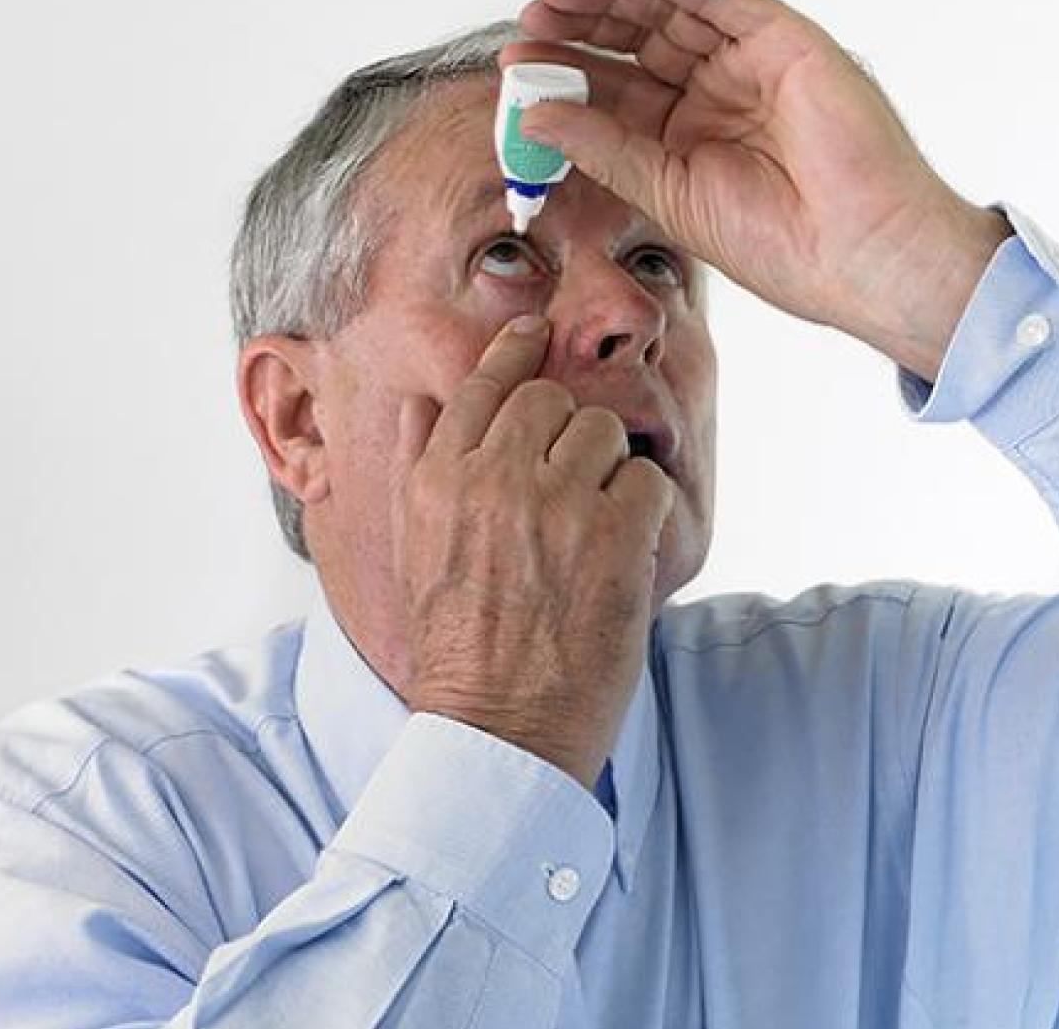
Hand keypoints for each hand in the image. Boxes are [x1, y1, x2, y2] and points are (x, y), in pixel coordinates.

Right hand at [391, 315, 675, 787]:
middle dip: (571, 432)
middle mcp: (492, 478)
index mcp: (438, 480)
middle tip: (577, 485)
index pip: (483, 383)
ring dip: (611, 470)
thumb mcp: (412, 554)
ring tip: (598, 528)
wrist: (497, 728)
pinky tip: (626, 550)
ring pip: (604, 431)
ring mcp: (555, 503)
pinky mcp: (613, 536)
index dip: (516, 351)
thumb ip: (418, 471)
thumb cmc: (458, 651)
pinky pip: (646, 480)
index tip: (537, 330)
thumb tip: (420, 406)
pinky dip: (647, 510)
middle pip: (552, 400)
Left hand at [509, 0, 1011, 380]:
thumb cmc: (788, 249)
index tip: (518, 65)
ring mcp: (752, 65)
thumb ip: (605, 149)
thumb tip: (538, 116)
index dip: (568, 75)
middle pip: (638, 42)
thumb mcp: (669, 196)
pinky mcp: (782, 39)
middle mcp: (722, 97)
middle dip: (582, 25)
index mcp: (694, 142)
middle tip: (532, 20)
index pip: (619, 93)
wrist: (858, 254)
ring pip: (670, 10)